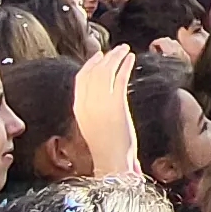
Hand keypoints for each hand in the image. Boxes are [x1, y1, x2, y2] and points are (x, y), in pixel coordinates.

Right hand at [72, 45, 139, 183]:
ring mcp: (101, 103)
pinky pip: (120, 78)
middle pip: (94, 70)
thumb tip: (102, 96)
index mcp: (79, 107)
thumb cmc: (105, 148)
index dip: (90, 64)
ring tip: (125, 50)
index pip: (81, 78)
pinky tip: (131, 60)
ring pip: (107, 71)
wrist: (111, 162)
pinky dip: (125, 66)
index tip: (99, 56)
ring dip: (116, 57)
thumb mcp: (92, 125)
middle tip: (116, 49)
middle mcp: (87, 102)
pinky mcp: (116, 104)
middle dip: (106, 57)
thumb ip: (93, 108)